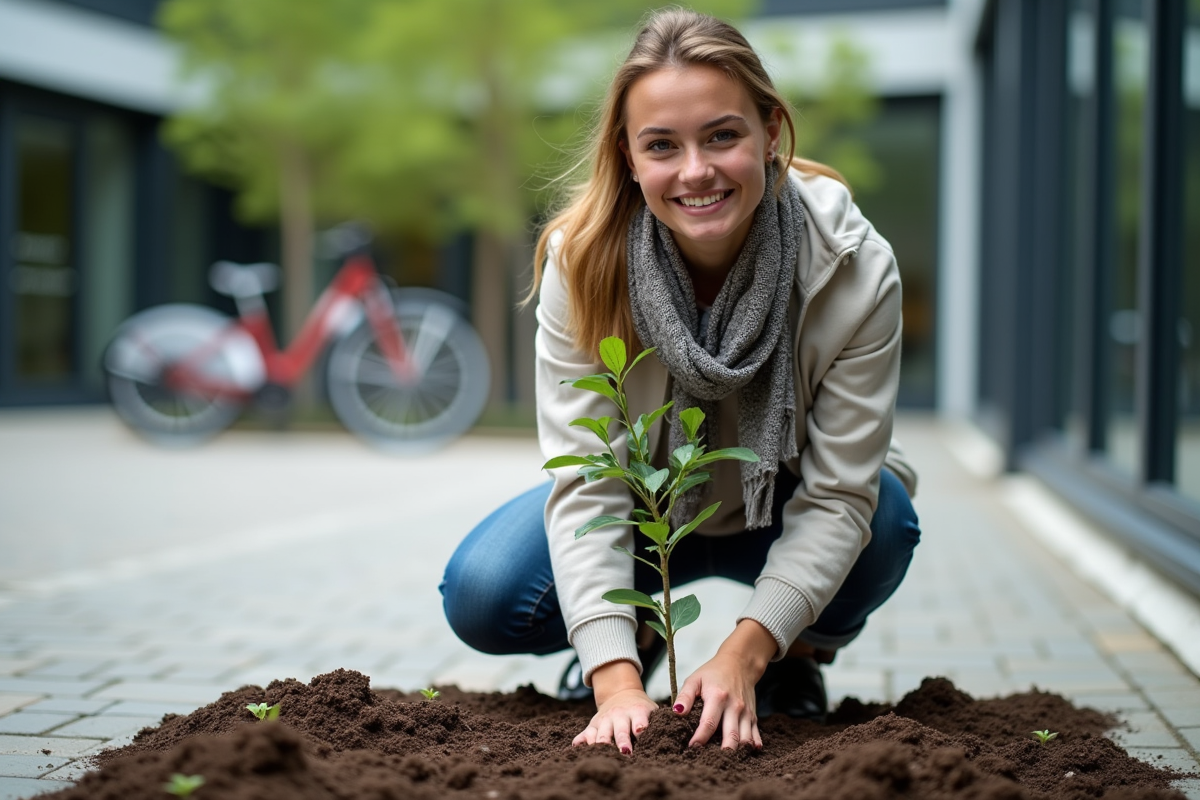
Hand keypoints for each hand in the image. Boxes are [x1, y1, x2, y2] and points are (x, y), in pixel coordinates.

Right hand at [572, 660, 657, 754]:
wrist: (620, 693)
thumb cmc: (641, 708)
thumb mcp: (651, 709)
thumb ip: (659, 721)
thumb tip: (676, 731)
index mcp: (636, 711)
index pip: (639, 720)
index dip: (640, 727)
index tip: (640, 733)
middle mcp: (619, 715)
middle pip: (619, 730)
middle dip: (622, 741)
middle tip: (625, 752)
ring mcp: (604, 720)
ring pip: (600, 733)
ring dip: (602, 743)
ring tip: (602, 753)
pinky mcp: (593, 725)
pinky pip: (585, 733)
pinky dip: (581, 741)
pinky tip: (578, 748)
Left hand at [673, 620, 775, 749]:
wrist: (740, 663)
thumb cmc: (713, 672)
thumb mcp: (695, 679)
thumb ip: (685, 696)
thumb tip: (676, 712)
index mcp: (718, 697)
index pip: (708, 723)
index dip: (700, 738)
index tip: (691, 748)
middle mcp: (734, 706)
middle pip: (731, 735)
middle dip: (722, 752)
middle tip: (709, 762)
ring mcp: (746, 712)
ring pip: (744, 739)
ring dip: (736, 752)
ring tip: (724, 761)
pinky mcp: (753, 716)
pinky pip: (755, 735)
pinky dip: (752, 746)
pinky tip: (747, 753)